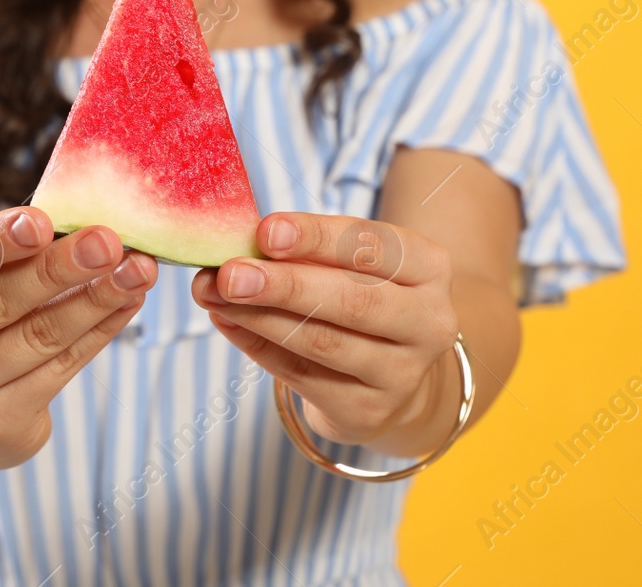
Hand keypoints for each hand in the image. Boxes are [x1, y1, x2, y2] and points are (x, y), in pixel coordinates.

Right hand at [0, 207, 157, 469]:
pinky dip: (101, 330)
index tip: (43, 221)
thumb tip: (83, 225)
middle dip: (57, 269)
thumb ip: (5, 251)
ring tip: (138, 270)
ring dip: (96, 299)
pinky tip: (128, 302)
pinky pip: (61, 368)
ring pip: (37, 337)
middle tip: (107, 241)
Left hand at [191, 212, 457, 446]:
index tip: (265, 230)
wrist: (395, 371)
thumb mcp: (353, 262)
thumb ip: (305, 251)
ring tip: (212, 293)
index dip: (316, 237)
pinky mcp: (368, 411)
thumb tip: (239, 247)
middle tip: (230, 273)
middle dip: (285, 285)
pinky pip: (300, 375)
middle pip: (352, 301)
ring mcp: (402, 374)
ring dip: (259, 317)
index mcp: (429, 267)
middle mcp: (428, 322)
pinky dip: (256, 345)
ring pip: (322, 342)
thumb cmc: (362, 294)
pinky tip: (226, 320)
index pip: (371, 245)